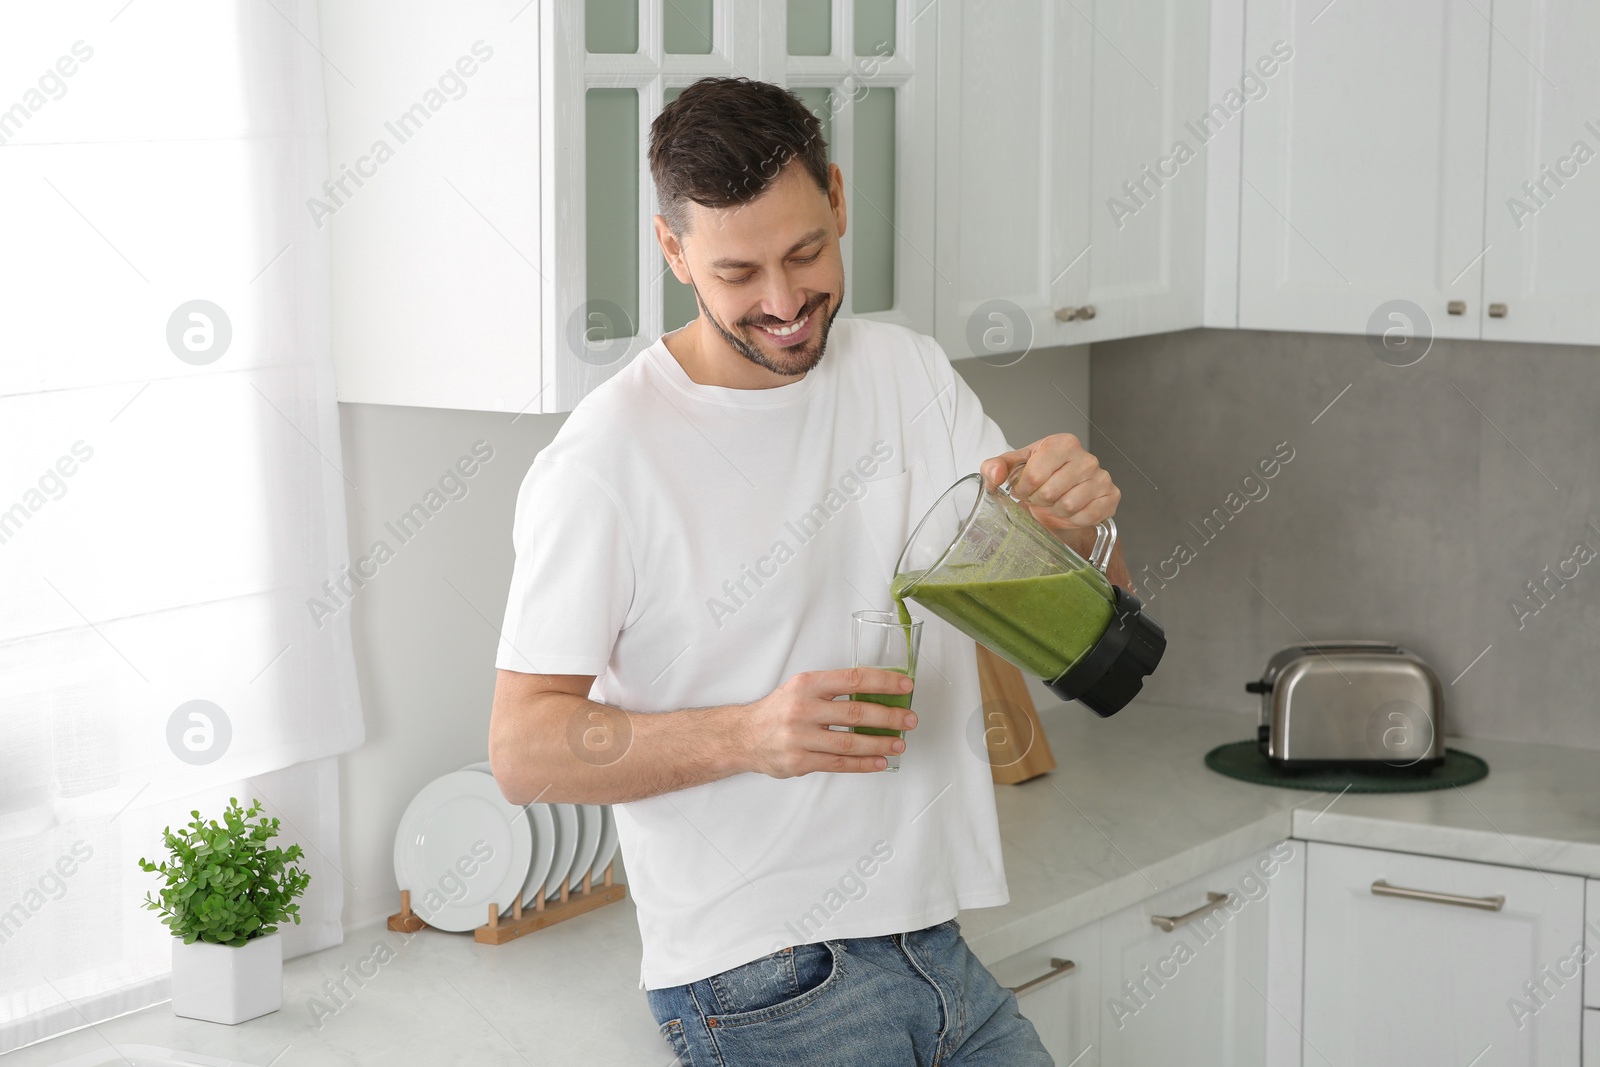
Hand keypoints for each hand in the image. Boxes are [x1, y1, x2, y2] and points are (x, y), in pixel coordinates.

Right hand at [740, 668, 916, 777]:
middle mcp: (802, 709)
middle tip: (908, 719)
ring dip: (880, 744)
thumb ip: (833, 689)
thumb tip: (877, 692)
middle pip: (856, 713)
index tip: (904, 686)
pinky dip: (863, 764)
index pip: (853, 679)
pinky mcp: (799, 761)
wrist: (744, 736)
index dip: (883, 682)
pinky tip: (879, 761)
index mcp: (807, 684)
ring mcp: (800, 737)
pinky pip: (839, 764)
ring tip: (899, 743)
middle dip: (889, 717)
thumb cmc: (778, 710)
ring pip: (850, 742)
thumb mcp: (801, 688)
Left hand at [980, 433, 1119, 531]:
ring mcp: (1102, 477)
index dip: (1022, 489)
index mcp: (1062, 444)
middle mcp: (1086, 458)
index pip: (1034, 474)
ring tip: (1054, 503)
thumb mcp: (1014, 468)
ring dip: (1055, 511)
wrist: (1065, 497)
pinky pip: (1086, 516)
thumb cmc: (1041, 479)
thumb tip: (994, 474)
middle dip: (1038, 501)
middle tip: (1039, 498)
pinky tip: (1069, 511)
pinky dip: (1073, 519)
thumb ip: (996, 467)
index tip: (1022, 490)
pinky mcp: (1111, 497)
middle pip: (1050, 492)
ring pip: (1068, 506)